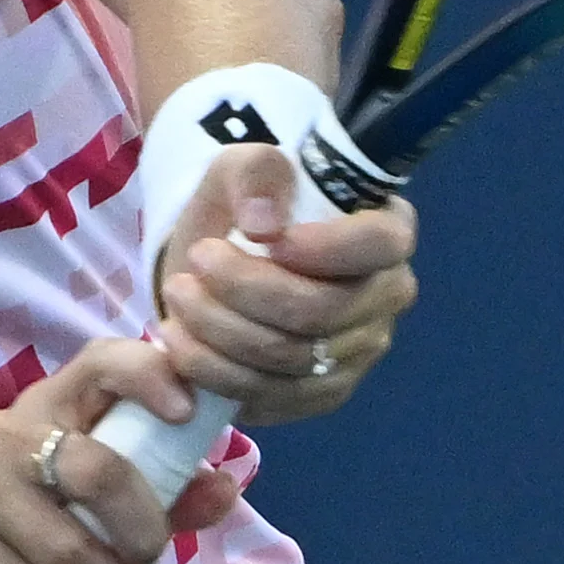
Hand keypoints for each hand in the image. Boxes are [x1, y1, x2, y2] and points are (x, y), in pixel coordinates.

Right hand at [0, 335, 240, 563]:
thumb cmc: (25, 526)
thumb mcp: (91, 503)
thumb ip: (163, 495)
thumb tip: (226, 489)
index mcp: (51, 408)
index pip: (100, 362)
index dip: (149, 376)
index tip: (184, 415)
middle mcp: (7, 434)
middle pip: (100, 473)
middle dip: (143, 535)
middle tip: (142, 563)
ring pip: (71, 553)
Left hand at [152, 147, 417, 421]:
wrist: (220, 267)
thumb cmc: (245, 210)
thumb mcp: (241, 169)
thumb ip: (256, 175)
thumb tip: (262, 223)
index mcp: (385, 230)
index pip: (378, 244)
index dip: (325, 248)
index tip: (265, 239)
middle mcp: (386, 296)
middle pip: (322, 310)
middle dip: (246, 289)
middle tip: (196, 260)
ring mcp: (359, 352)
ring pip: (289, 357)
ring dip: (219, 328)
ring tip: (177, 296)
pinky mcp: (322, 394)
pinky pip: (270, 395)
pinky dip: (214, 371)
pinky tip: (180, 340)